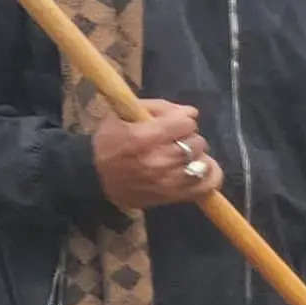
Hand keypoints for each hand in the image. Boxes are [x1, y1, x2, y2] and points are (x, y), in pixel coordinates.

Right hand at [93, 103, 219, 212]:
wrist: (95, 176)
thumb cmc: (110, 141)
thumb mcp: (123, 114)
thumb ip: (158, 107)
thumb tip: (191, 112)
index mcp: (142, 138)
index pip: (184, 124)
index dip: (183, 119)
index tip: (176, 122)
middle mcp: (157, 161)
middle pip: (195, 142)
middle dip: (189, 136)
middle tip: (176, 139)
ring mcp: (167, 182)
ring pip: (202, 162)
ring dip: (197, 155)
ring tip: (185, 154)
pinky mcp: (173, 197)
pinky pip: (206, 186)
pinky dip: (210, 174)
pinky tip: (200, 167)